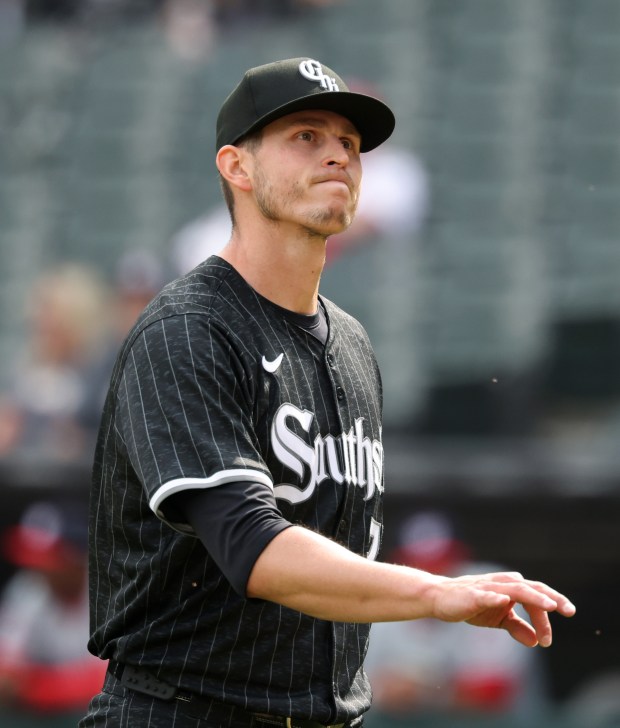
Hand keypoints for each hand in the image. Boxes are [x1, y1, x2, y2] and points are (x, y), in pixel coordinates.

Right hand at [430, 571, 575, 647]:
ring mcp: (488, 587)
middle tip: (569, 611)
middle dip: (552, 598)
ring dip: (533, 596)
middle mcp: (503, 583)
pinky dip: (495, 597)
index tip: (547, 641)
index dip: (546, 618)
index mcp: (511, 588)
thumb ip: (517, 627)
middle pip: (532, 588)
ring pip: (515, 588)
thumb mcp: (498, 619)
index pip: (536, 599)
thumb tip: (536, 641)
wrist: (441, 599)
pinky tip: (504, 601)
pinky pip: (486, 595)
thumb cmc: (471, 605)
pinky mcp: (472, 594)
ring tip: (549, 605)